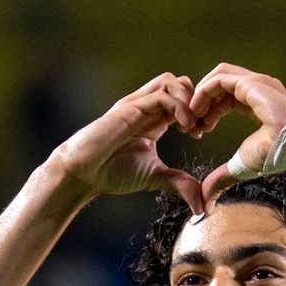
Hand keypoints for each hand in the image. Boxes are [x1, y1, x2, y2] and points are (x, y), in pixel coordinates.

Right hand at [52, 73, 204, 214]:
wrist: (83, 173)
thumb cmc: (112, 172)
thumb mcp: (154, 177)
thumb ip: (178, 184)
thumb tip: (200, 204)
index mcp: (154, 119)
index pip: (183, 99)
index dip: (198, 112)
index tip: (203, 133)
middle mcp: (146, 107)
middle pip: (180, 83)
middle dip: (197, 101)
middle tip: (202, 126)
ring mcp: (137, 105)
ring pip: (171, 81)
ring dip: (189, 100)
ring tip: (193, 126)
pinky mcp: (129, 108)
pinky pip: (160, 95)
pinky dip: (179, 107)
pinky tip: (185, 128)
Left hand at [188, 64, 285, 208]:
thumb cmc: (276, 155)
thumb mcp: (241, 166)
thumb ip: (221, 178)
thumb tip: (206, 200)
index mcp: (257, 102)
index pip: (226, 98)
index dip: (209, 112)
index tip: (199, 130)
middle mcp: (257, 88)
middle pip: (221, 85)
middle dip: (203, 102)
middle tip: (192, 123)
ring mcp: (256, 82)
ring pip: (219, 76)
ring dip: (201, 94)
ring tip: (191, 114)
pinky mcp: (251, 83)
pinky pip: (220, 79)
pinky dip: (204, 91)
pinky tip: (196, 109)